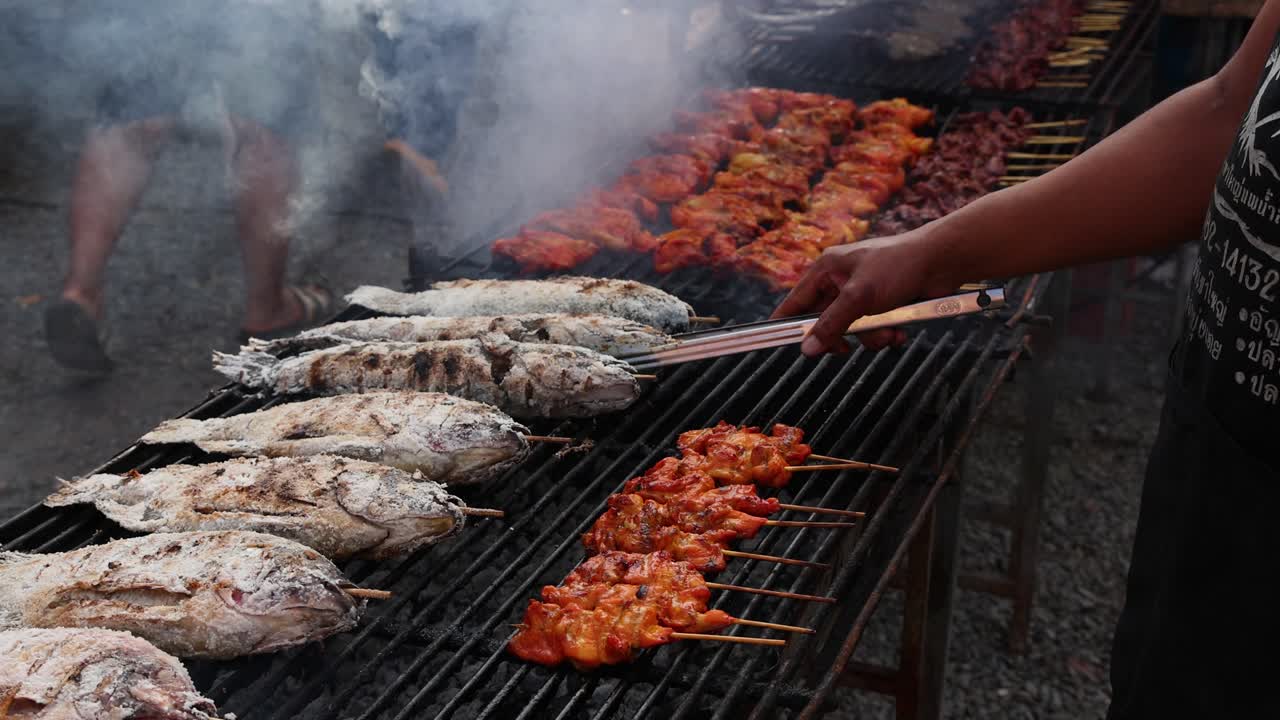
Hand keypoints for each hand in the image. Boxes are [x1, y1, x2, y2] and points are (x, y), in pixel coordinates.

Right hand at [771, 231, 955, 355]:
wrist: (942, 261)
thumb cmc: (899, 265)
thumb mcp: (859, 297)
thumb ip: (831, 324)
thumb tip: (808, 348)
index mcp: (827, 269)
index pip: (796, 300)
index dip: (787, 322)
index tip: (777, 341)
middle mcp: (841, 281)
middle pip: (825, 321)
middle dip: (843, 335)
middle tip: (847, 347)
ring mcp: (862, 293)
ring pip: (852, 330)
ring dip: (871, 337)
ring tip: (888, 332)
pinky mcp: (882, 304)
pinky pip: (873, 329)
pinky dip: (885, 333)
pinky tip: (899, 331)